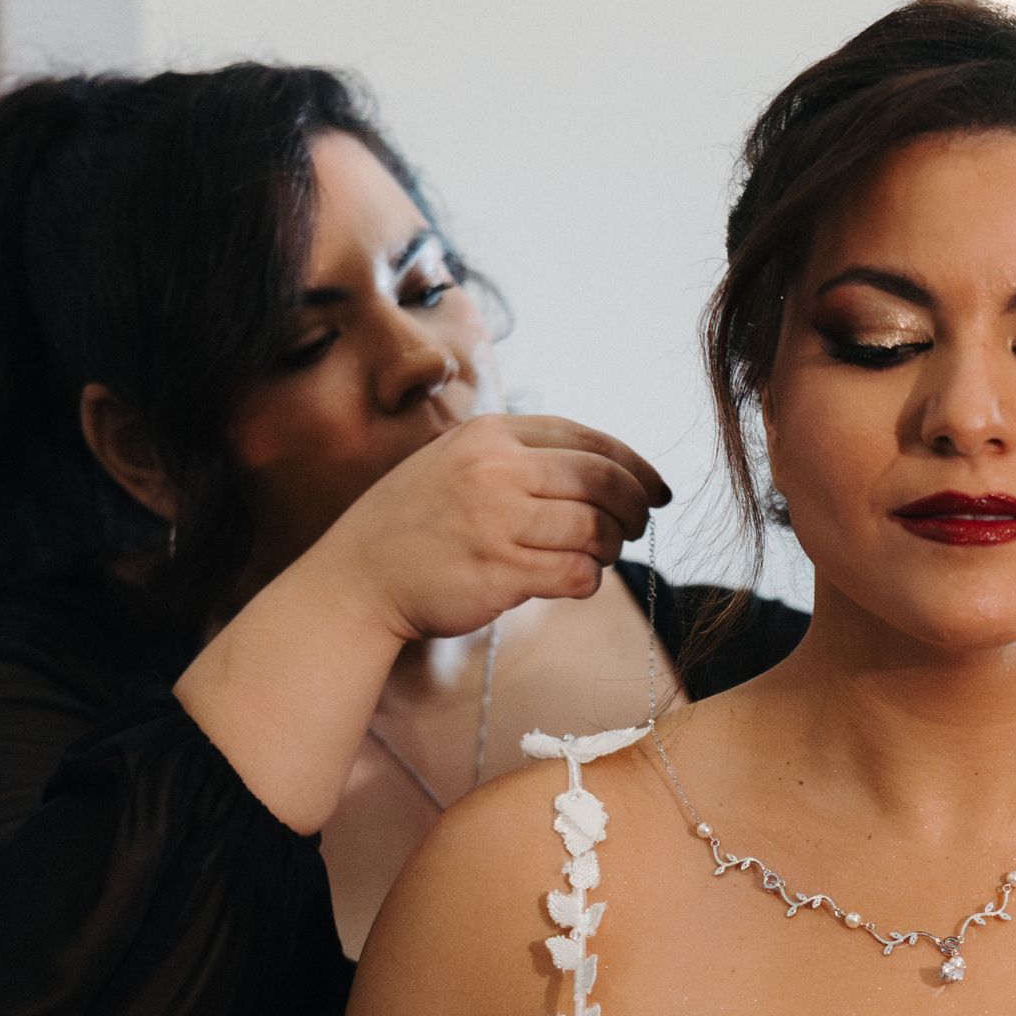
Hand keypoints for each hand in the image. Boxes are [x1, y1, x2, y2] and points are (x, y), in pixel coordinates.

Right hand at [314, 413, 668, 643]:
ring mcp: (497, 521)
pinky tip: (577, 581)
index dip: (635, 466)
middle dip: (634, 506)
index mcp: (489, 434)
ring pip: (595, 530)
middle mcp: (495, 470)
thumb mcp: (457, 462)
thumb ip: (520, 457)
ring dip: (610, 548)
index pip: (587, 440)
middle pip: (602, 481)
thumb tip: (605, 472)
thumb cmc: (414, 525)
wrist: (356, 579)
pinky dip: (589, 580)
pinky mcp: (501, 572)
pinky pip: (576, 573)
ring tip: (597, 556)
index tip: (658, 489)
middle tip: (639, 526)